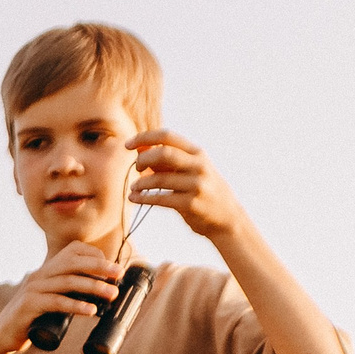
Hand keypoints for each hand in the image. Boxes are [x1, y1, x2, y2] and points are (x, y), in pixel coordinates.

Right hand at [0, 242, 124, 353]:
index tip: (113, 268)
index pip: (72, 251)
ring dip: (93, 287)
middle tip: (119, 275)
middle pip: (73, 263)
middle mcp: (39, 276)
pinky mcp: (28, 306)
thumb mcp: (49, 301)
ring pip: (68, 282)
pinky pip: (56, 302)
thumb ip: (66, 294)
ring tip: (112, 294)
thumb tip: (98, 295)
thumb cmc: (28, 321)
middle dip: (99, 267)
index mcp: (45, 271)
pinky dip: (76, 306)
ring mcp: (32, 290)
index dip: (95, 255)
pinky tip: (91, 311)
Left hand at [127, 130, 244, 239]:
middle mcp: (199, 166)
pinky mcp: (191, 204)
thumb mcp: (190, 170)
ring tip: (133, 188)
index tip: (127, 145)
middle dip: (143, 159)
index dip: (144, 137)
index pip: (168, 136)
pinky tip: (134, 198)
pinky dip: (143, 198)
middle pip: (164, 153)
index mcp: (198, 153)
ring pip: (159, 179)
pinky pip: (160, 198)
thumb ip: (167, 160)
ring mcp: (196, 185)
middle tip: (136, 168)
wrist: (227, 218)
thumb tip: (140, 149)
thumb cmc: (202, 191)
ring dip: (141, 183)